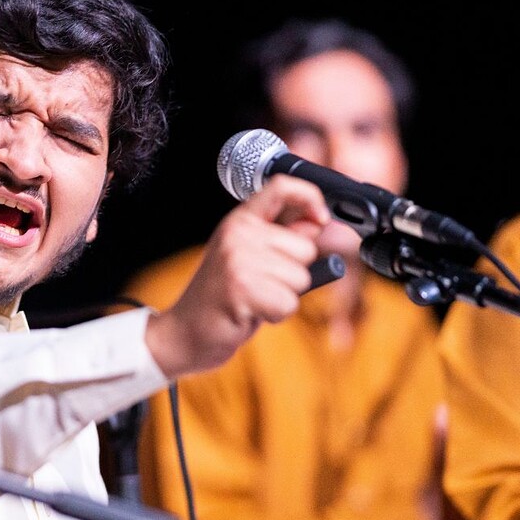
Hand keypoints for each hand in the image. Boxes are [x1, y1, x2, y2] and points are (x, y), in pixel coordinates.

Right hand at [145, 176, 328, 376]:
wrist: (185, 332)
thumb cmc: (224, 298)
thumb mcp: (254, 260)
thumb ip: (290, 242)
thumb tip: (333, 230)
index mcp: (240, 220)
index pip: (281, 187)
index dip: (310, 197)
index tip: (322, 219)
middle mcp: (237, 233)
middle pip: (305, 248)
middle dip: (293, 274)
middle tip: (260, 285)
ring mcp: (237, 259)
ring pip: (300, 278)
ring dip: (283, 297)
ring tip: (253, 299)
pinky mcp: (240, 288)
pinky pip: (288, 302)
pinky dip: (275, 314)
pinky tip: (250, 313)